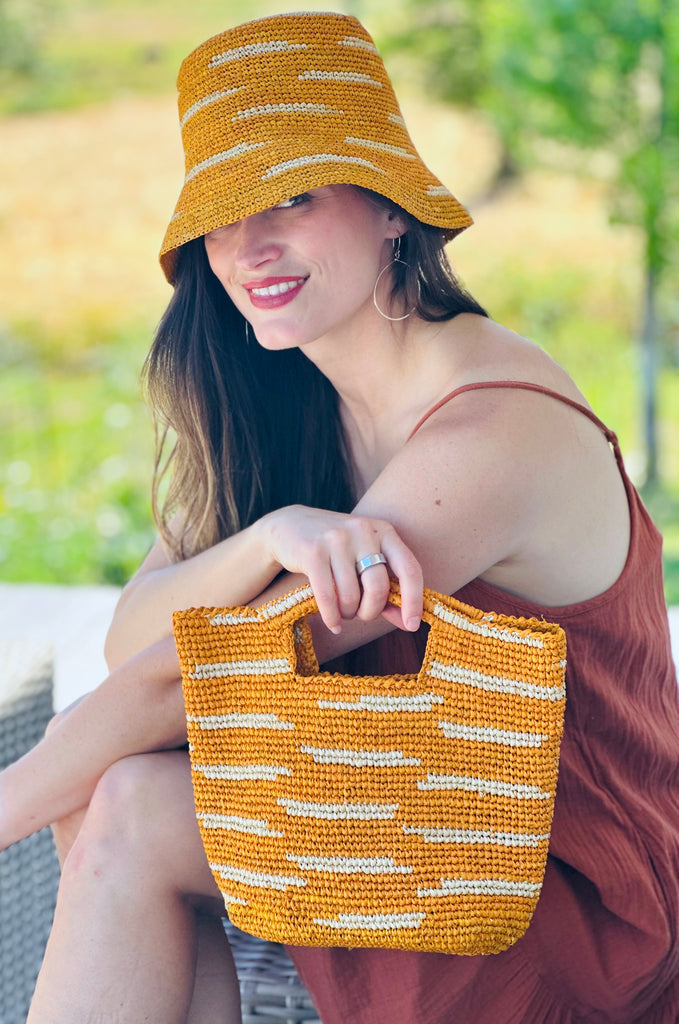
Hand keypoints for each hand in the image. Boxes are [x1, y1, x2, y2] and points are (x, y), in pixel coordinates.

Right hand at [258, 506, 422, 634]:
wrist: (290, 527)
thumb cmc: (336, 551)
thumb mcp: (364, 560)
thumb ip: (387, 589)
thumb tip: (408, 622)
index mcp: (384, 531)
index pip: (409, 568)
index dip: (414, 600)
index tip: (413, 624)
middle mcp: (363, 531)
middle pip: (378, 587)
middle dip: (370, 611)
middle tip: (361, 616)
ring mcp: (337, 539)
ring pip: (351, 595)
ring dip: (348, 613)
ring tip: (343, 612)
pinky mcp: (312, 551)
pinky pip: (328, 596)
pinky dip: (331, 617)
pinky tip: (333, 624)